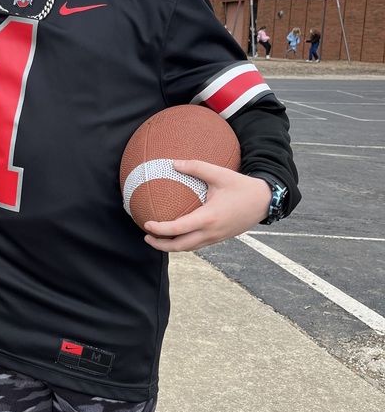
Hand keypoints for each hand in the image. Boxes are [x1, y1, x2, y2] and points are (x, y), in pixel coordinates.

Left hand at [142, 161, 270, 251]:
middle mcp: (211, 232)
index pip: (178, 229)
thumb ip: (196, 167)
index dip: (159, 229)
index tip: (146, 224)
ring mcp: (216, 237)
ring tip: (158, 238)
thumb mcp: (220, 174)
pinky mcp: (220, 238)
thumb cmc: (242, 187)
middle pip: (180, 246)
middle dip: (160, 245)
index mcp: (208, 218)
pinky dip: (184, 243)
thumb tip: (173, 163)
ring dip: (172, 246)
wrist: (265, 201)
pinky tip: (178, 234)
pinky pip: (198, 244)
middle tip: (146, 237)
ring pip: (189, 248)